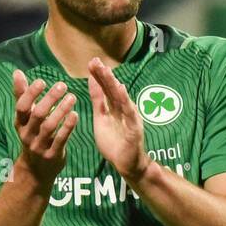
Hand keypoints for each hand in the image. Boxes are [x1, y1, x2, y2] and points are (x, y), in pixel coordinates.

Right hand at [13, 70, 77, 191]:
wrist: (36, 170)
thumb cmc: (32, 136)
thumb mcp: (25, 118)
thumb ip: (22, 95)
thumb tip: (17, 72)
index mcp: (20, 123)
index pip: (21, 107)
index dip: (30, 93)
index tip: (42, 81)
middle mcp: (27, 135)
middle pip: (37, 114)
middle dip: (50, 99)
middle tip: (63, 85)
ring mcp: (39, 146)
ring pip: (50, 126)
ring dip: (61, 110)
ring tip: (72, 97)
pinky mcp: (52, 155)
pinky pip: (61, 139)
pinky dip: (68, 126)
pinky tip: (75, 115)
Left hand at [88, 58, 148, 184]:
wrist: (127, 164)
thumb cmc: (114, 144)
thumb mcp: (101, 119)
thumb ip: (98, 102)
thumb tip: (92, 82)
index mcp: (113, 107)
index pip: (105, 89)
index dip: (98, 76)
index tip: (91, 62)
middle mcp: (123, 109)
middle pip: (112, 89)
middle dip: (104, 75)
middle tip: (95, 60)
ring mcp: (130, 117)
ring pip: (120, 97)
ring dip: (113, 83)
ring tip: (106, 70)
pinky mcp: (134, 127)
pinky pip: (130, 112)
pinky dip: (125, 100)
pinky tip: (120, 89)